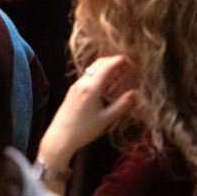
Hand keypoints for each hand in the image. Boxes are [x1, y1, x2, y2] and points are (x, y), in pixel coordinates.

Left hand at [38, 55, 137, 171]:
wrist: (61, 137)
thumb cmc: (84, 129)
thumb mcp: (107, 119)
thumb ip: (122, 105)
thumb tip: (135, 93)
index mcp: (91, 88)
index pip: (106, 67)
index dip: (118, 60)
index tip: (130, 58)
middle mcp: (82, 83)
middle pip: (98, 64)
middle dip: (112, 61)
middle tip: (126, 64)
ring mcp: (75, 87)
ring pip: (91, 70)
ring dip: (105, 68)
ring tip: (119, 73)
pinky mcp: (72, 92)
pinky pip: (87, 77)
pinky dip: (98, 75)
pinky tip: (106, 84)